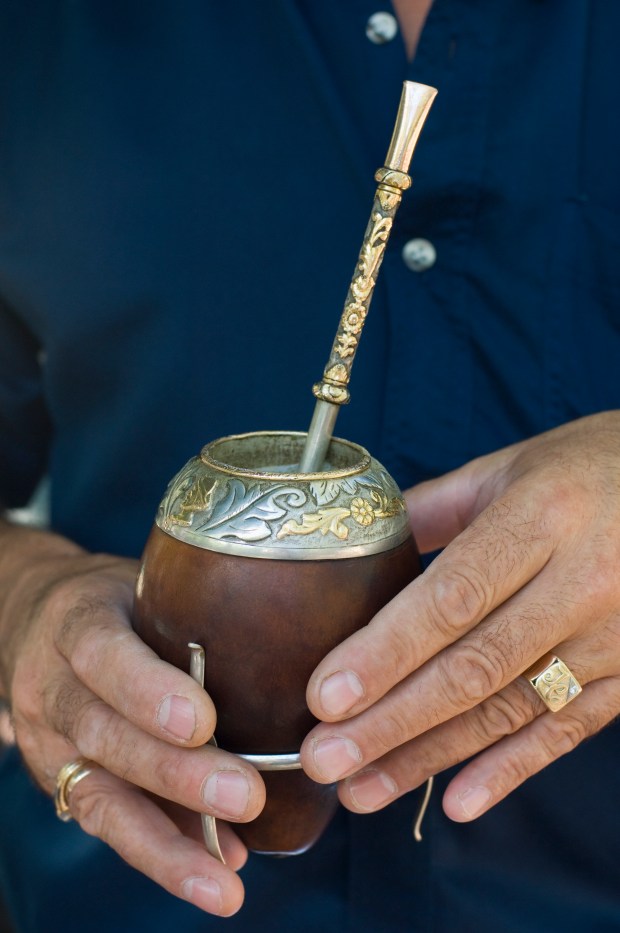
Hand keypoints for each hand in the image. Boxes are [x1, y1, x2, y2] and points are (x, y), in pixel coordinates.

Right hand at [0, 526, 264, 916]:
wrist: (38, 624)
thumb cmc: (117, 606)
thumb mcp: (143, 590)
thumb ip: (190, 621)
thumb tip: (284, 667)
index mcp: (77, 622)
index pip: (103, 655)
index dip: (147, 691)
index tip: (203, 722)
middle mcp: (53, 686)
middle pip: (105, 735)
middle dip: (176, 775)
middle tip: (247, 797)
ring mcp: (50, 740)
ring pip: (101, 797)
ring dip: (168, 842)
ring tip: (223, 880)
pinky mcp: (59, 783)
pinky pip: (106, 825)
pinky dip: (161, 852)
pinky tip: (212, 874)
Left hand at [300, 412, 619, 821]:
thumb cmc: (588, 468)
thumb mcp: (510, 467)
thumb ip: (435, 506)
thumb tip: (357, 541)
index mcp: (541, 517)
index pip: (453, 597)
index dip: (386, 652)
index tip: (324, 696)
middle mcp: (582, 581)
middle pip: (474, 665)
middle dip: (392, 720)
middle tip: (323, 759)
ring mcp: (613, 634)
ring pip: (511, 709)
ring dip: (432, 755)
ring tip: (363, 788)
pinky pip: (568, 731)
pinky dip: (511, 770)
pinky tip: (457, 802)